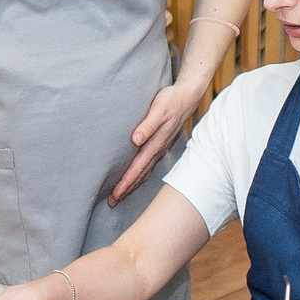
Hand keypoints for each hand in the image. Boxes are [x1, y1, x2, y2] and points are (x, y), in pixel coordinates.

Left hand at [113, 82, 202, 202]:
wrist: (187, 97)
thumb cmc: (170, 101)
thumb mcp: (159, 109)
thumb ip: (147, 125)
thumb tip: (135, 139)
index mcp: (156, 143)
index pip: (138, 167)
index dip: (126, 182)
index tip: (115, 193)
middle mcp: (158, 150)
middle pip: (140, 175)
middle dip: (126, 189)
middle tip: (112, 202)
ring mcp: (159, 149)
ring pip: (144, 172)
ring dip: (132, 185)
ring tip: (119, 196)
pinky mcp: (159, 146)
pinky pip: (147, 166)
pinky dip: (139, 176)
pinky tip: (134, 179)